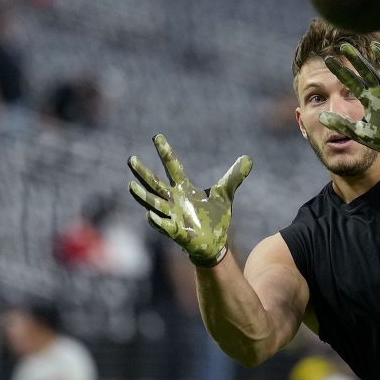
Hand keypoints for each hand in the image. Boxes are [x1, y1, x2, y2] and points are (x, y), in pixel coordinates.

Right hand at [127, 134, 251, 266]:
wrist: (215, 242)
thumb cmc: (215, 218)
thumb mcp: (225, 194)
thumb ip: (234, 177)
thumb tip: (248, 159)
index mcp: (184, 189)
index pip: (173, 167)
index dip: (165, 152)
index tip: (157, 137)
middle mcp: (174, 201)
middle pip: (155, 184)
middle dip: (143, 173)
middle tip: (131, 159)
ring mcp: (173, 216)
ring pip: (154, 204)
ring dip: (143, 196)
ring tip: (131, 186)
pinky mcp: (177, 233)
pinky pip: (165, 226)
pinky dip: (158, 222)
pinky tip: (150, 215)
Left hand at [319, 41, 379, 164]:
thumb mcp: (359, 132)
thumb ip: (341, 124)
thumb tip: (321, 116)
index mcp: (368, 98)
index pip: (351, 81)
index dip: (340, 71)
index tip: (327, 60)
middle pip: (366, 71)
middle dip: (356, 59)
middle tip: (343, 46)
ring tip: (376, 46)